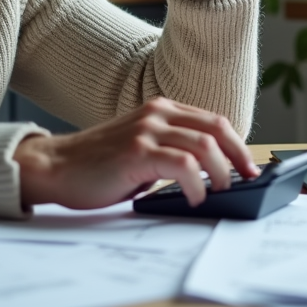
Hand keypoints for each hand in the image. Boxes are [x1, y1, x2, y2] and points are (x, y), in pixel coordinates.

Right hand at [13, 98, 259, 209]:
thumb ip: (171, 151)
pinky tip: (194, 197)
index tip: (249, 168)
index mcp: (161, 110)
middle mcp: (157, 113)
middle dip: (239, 157)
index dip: (237, 145)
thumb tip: (212, 174)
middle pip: (216, 129)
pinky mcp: (137, 151)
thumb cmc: (99, 165)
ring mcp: (146, 130)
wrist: (56, 166)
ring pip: (204, 146)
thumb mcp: (142, 149)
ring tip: (219, 192)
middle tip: (247, 180)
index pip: (213, 121)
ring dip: (220, 173)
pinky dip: (196, 184)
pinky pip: (182, 164)